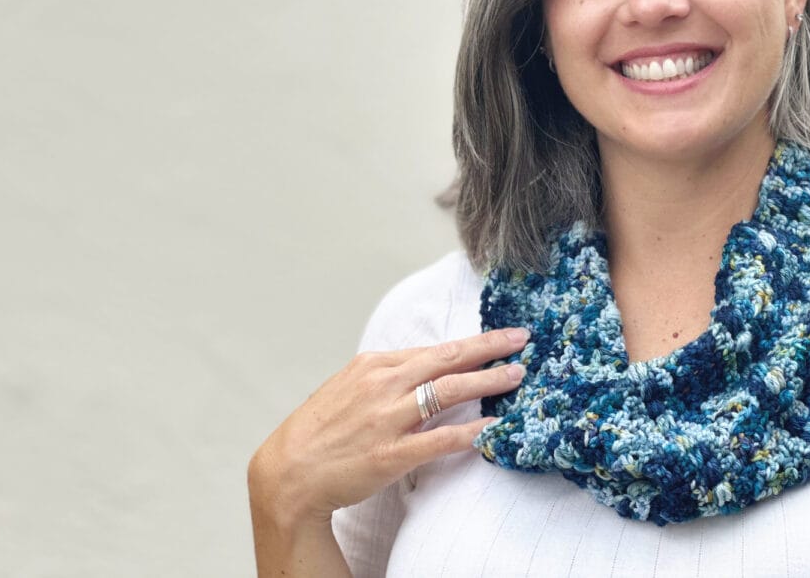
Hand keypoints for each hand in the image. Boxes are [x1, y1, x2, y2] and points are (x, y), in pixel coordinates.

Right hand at [248, 326, 528, 529]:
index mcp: (374, 365)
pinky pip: (439, 439)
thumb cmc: (320, 430)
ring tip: (516, 377)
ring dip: (487, 383)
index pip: (435, 349)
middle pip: (447, 360)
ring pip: (448, 392)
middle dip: (489, 349)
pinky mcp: (389, 455)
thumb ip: (388, 375)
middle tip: (522, 341)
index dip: (474, 343)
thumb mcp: (349, 386)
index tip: (504, 336)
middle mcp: (382, 385)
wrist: (287, 472)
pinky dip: (469, 432)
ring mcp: (386, 419)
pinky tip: (493, 428)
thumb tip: (428, 366)